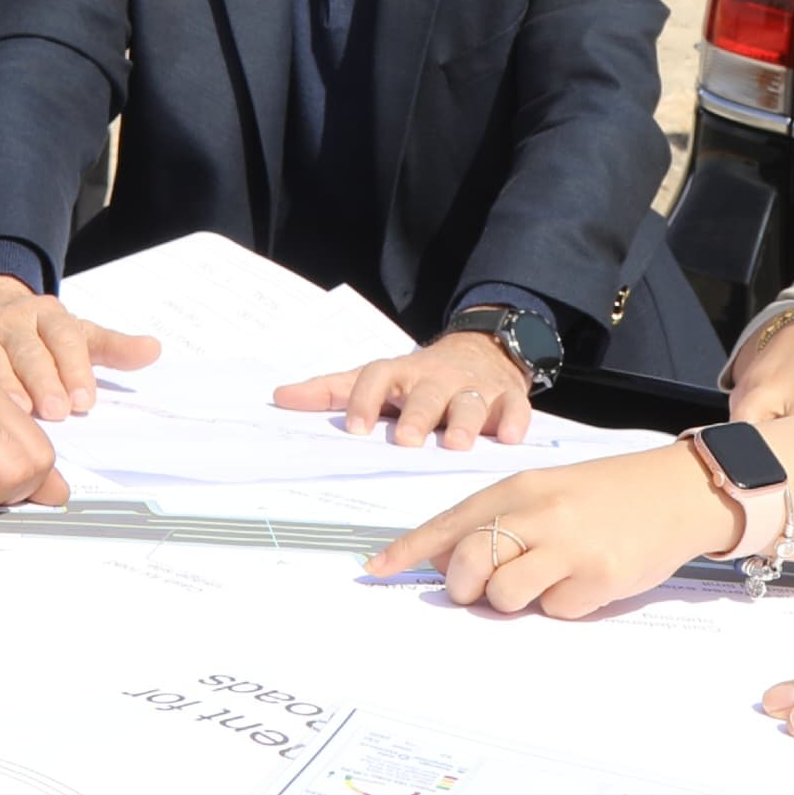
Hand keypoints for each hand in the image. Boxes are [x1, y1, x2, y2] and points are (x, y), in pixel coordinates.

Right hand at [0, 275, 162, 420]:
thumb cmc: (38, 336)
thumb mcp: (77, 335)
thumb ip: (113, 347)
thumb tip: (153, 349)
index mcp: (46, 313)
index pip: (64, 337)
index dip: (75, 368)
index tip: (86, 399)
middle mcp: (10, 321)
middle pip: (28, 350)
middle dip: (43, 380)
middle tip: (56, 410)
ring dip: (4, 387)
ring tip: (20, 412)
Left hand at [272, 331, 534, 448]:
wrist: (482, 350)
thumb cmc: (420, 376)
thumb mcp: (379, 378)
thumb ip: (332, 390)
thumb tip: (279, 398)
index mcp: (402, 374)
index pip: (378, 377)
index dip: (365, 399)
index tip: (355, 428)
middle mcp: (437, 378)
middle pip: (426, 392)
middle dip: (418, 415)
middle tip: (407, 441)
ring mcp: (475, 387)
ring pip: (470, 401)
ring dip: (465, 421)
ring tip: (458, 444)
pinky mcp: (507, 397)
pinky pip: (514, 407)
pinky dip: (514, 421)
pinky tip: (510, 438)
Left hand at [367, 445, 745, 616]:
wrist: (674, 491)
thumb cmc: (603, 495)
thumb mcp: (545, 492)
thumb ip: (497, 520)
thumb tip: (442, 558)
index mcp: (519, 487)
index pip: (450, 521)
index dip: (409, 549)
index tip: (375, 569)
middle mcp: (538, 511)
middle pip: (468, 563)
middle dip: (465, 586)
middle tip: (484, 588)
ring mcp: (567, 545)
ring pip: (504, 594)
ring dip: (516, 599)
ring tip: (546, 580)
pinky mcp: (597, 576)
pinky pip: (556, 609)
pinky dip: (564, 604)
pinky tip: (586, 580)